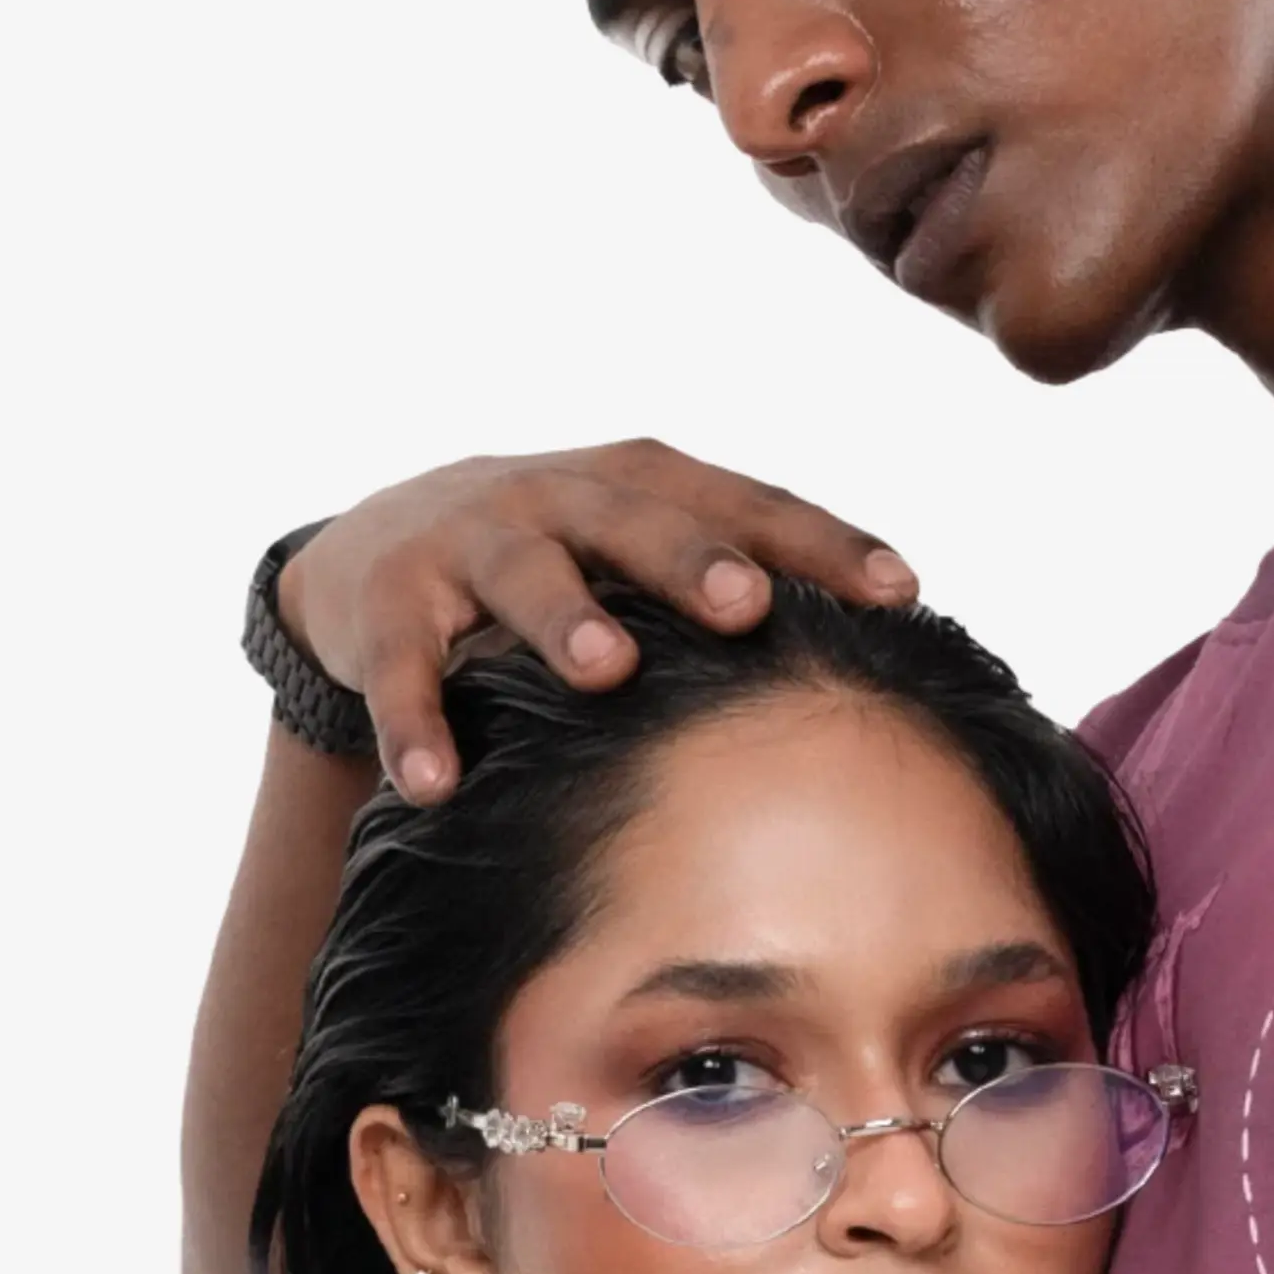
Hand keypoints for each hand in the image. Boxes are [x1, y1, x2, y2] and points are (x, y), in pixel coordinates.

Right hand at [279, 447, 916, 801]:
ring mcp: (468, 542)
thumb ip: (730, 591)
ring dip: (566, 619)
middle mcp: (559, 497)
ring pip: (524, 574)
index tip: (899, 591)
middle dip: (692, 561)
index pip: (744, 505)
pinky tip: (435, 786)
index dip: (819, 543)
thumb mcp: (635, 557)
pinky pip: (402, 667)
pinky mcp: (382, 601)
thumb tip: (891, 660)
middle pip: (636, 520)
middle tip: (748, 608)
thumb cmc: (552, 567)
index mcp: (639, 487)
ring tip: (604, 672)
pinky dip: (416, 722)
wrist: (374, 545)